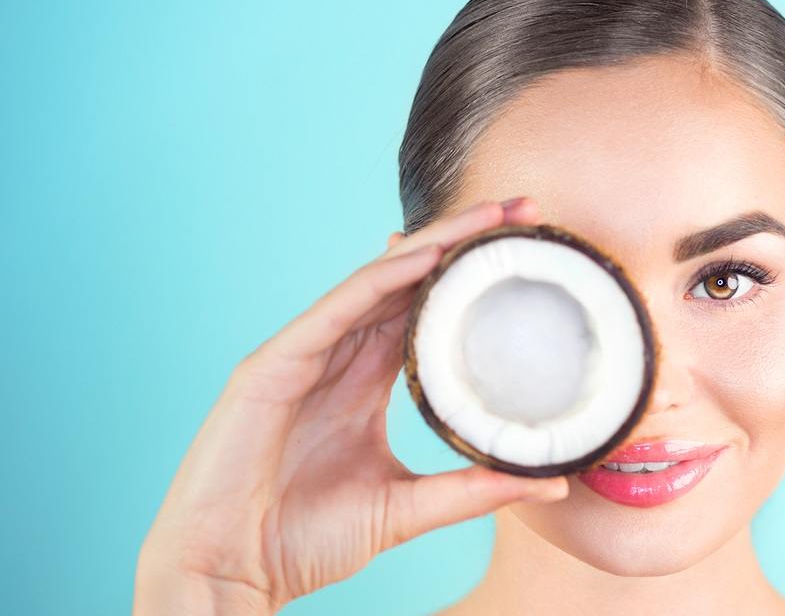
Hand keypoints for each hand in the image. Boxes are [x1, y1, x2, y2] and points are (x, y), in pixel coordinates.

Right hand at [133, 197, 566, 615]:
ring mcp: (303, 354)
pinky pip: (335, 309)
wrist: (233, 574)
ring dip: (434, 244)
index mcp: (364, 381)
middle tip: (524, 209)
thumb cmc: (304, 539)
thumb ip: (473, 489)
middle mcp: (337, 356)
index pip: (426, 310)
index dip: (471, 277)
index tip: (529, 251)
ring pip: (377, 282)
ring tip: (490, 216)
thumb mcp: (407, 507)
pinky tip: (426, 255)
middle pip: (408, 282)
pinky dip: (381, 279)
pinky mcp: (273, 365)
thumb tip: (551, 479)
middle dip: (464, 242)